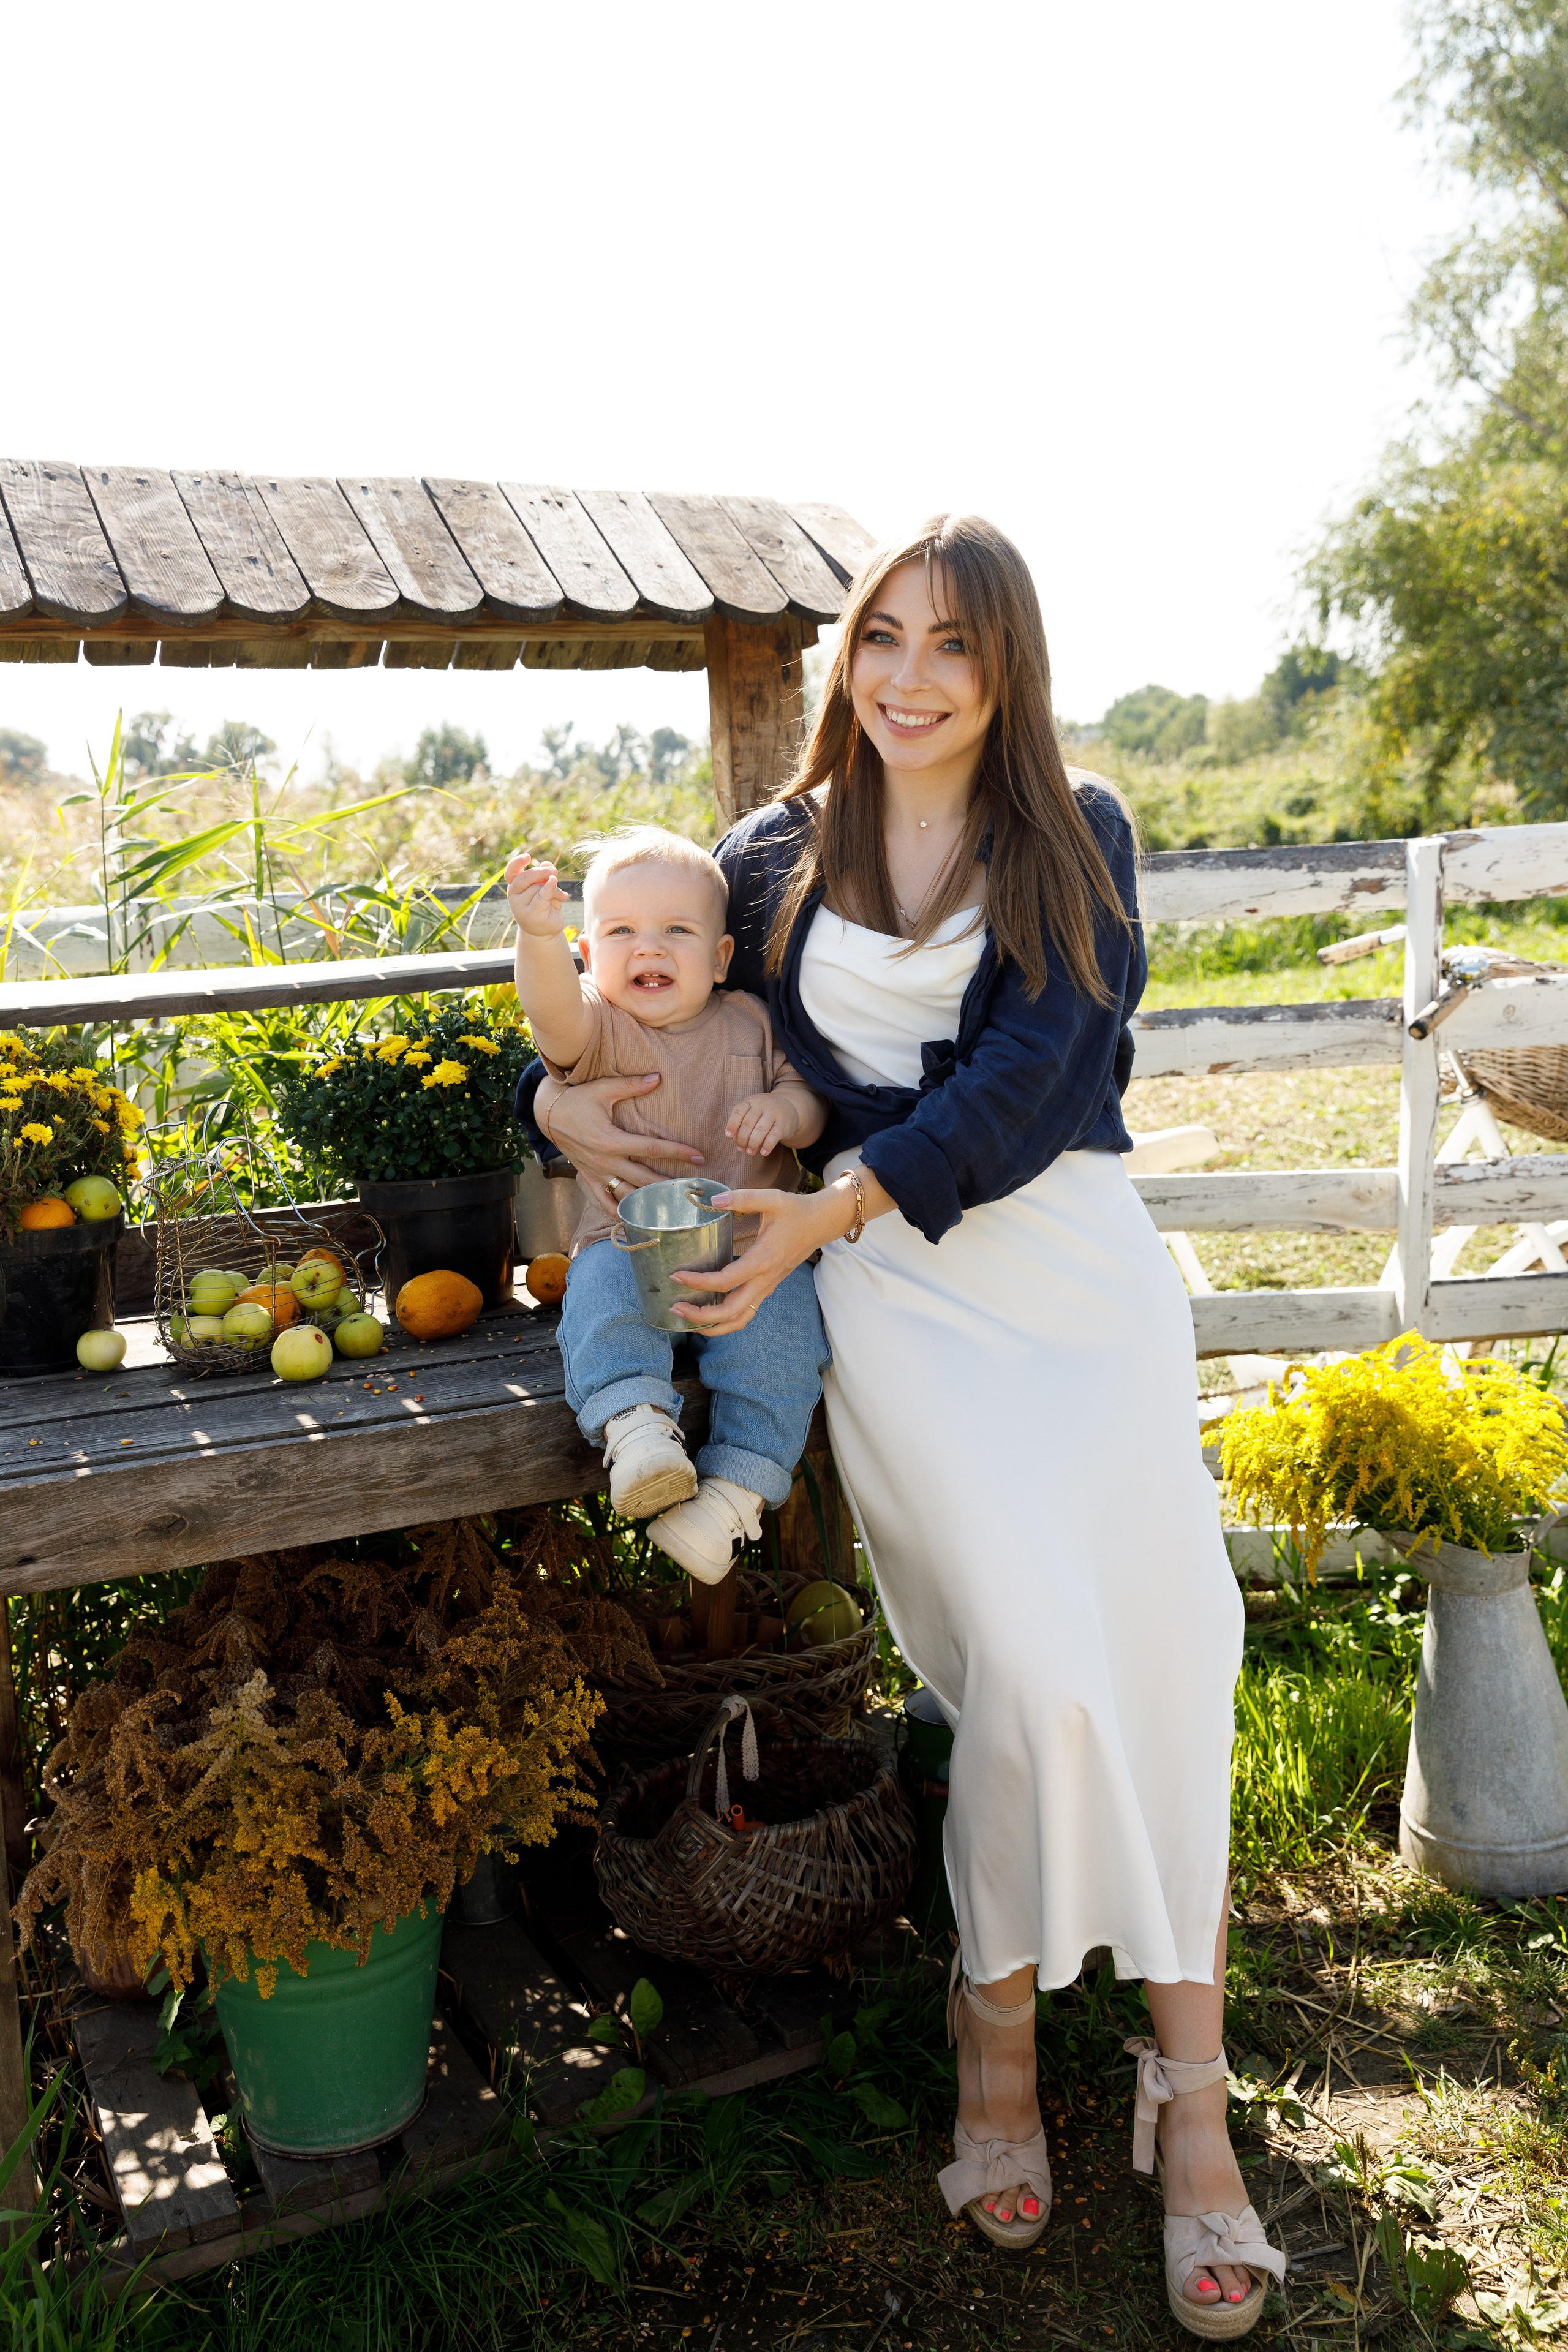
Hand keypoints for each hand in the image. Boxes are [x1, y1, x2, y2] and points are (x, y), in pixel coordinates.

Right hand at [505, 846, 570, 937]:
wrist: (545, 930)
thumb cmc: (545, 906)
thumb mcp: (545, 887)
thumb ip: (544, 875)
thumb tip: (546, 863)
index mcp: (515, 885)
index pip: (511, 871)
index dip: (517, 862)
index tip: (528, 857)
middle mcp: (514, 895)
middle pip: (525, 877)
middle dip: (542, 872)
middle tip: (555, 872)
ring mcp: (519, 906)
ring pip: (537, 887)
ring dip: (553, 888)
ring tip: (561, 896)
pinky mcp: (530, 914)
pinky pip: (542, 896)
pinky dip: (550, 890)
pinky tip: (560, 891)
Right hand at [538, 1071, 705, 1220]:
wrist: (548, 1115)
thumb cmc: (577, 1100)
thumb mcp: (602, 1089)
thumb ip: (631, 1085)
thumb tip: (657, 1078)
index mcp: (611, 1140)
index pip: (652, 1149)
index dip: (677, 1152)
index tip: (699, 1157)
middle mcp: (605, 1161)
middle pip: (644, 1178)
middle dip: (670, 1184)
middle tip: (693, 1187)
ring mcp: (597, 1173)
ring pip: (627, 1193)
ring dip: (648, 1201)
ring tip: (672, 1205)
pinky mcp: (589, 1178)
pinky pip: (603, 1200)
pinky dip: (617, 1211)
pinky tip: (633, 1218)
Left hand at [669, 1185, 849, 1333]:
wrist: (821, 1224)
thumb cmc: (795, 1211)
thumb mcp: (771, 1199)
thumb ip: (742, 1198)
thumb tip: (713, 1200)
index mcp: (762, 1260)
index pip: (725, 1281)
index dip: (698, 1283)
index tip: (676, 1276)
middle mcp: (764, 1280)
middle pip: (731, 1311)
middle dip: (700, 1316)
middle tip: (674, 1307)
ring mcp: (767, 1287)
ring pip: (740, 1320)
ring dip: (713, 1326)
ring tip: (687, 1321)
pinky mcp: (767, 1288)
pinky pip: (746, 1314)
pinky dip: (726, 1321)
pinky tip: (707, 1315)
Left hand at [725, 1092, 795, 1156]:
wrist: (789, 1106)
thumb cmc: (764, 1112)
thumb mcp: (752, 1112)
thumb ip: (742, 1123)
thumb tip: (735, 1140)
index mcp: (751, 1101)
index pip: (738, 1111)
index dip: (732, 1124)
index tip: (728, 1135)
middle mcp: (762, 1105)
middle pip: (748, 1123)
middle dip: (742, 1138)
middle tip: (740, 1149)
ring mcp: (774, 1113)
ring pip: (760, 1130)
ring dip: (752, 1143)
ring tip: (749, 1152)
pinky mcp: (784, 1124)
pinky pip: (774, 1136)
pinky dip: (767, 1145)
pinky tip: (763, 1152)